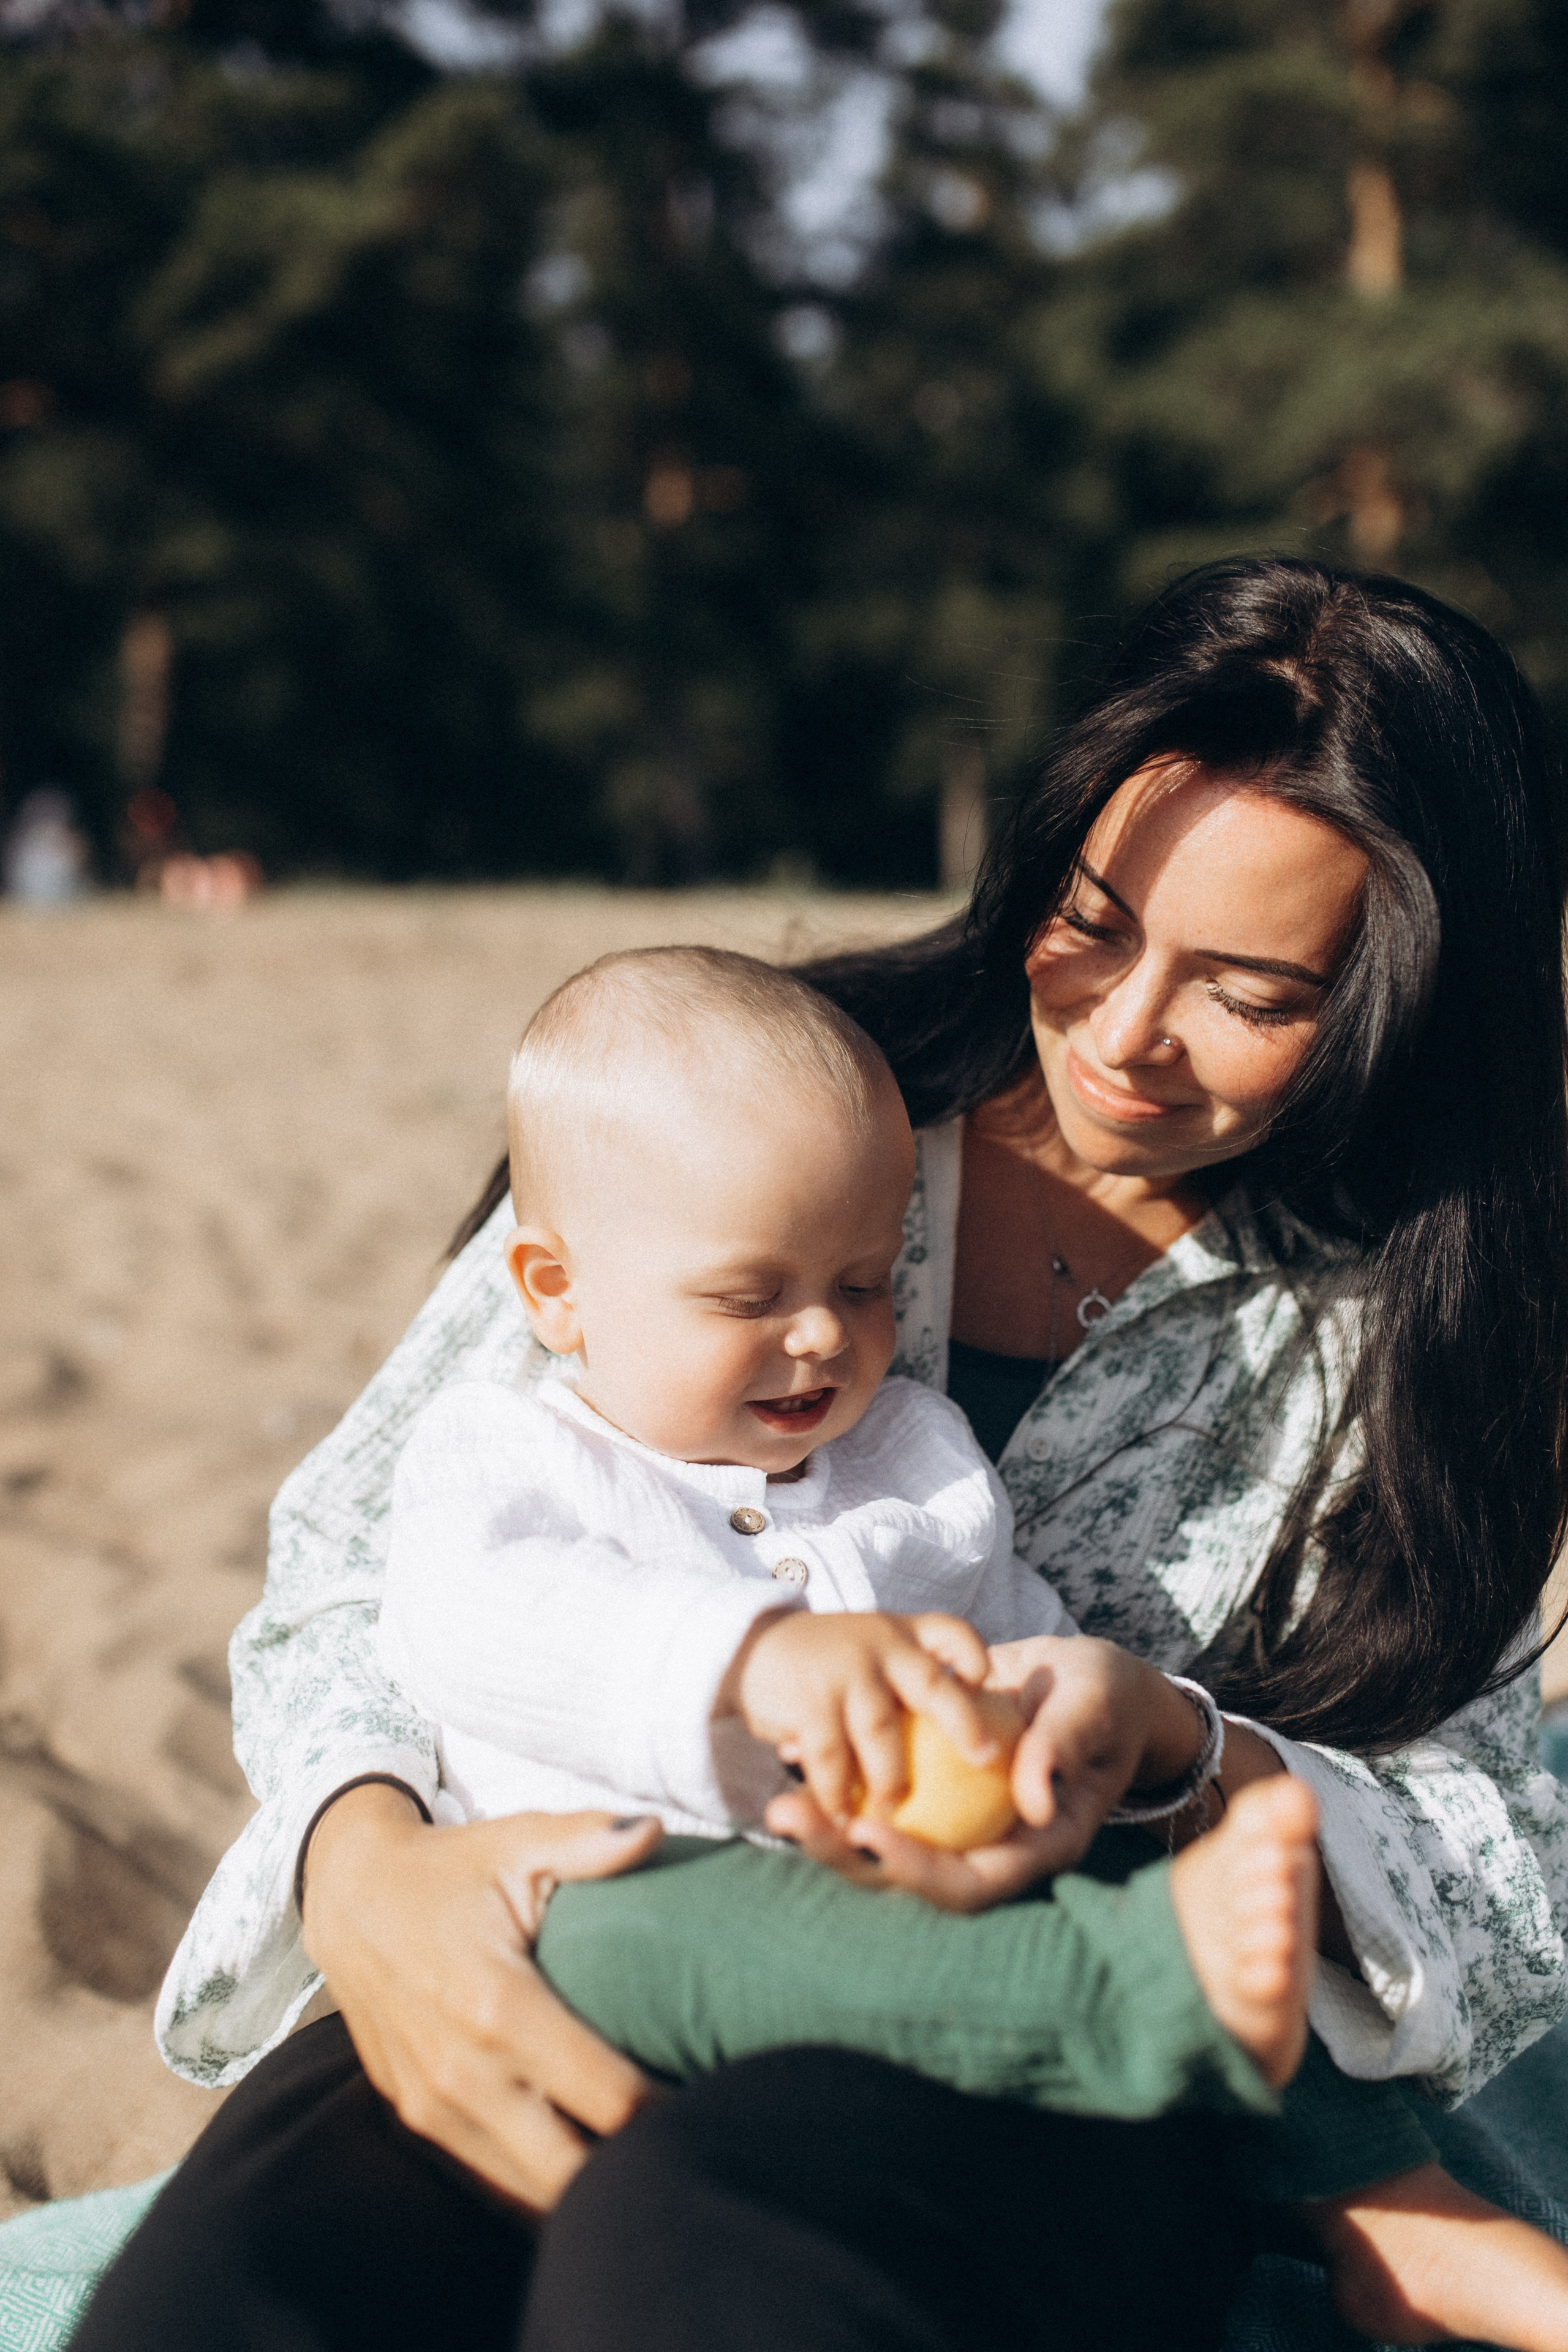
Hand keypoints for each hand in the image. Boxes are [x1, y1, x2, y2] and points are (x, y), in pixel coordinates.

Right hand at [301, 1784, 662, 2208]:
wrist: (348, 1896)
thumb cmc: (449, 1868)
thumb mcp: (517, 1840)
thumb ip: (587, 1841)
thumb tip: (653, 1830)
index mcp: (497, 2006)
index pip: (607, 2098)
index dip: (672, 2109)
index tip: (718, 2097)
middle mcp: (463, 2073)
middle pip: (571, 2174)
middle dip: (635, 2169)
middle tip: (691, 2139)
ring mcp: (434, 2107)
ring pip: (529, 2193)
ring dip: (589, 2186)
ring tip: (650, 2156)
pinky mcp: (419, 2119)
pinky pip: (493, 2178)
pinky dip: (541, 2181)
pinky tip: (588, 2158)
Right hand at [719, 1608, 997, 1828]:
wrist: (743, 1647)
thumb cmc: (818, 1661)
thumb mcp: (865, 1648)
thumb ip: (900, 1676)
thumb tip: (955, 1728)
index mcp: (899, 1634)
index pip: (950, 1633)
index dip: (971, 1657)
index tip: (982, 1684)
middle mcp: (878, 1646)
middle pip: (933, 1686)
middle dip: (965, 1724)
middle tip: (987, 1759)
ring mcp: (844, 1672)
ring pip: (881, 1734)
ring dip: (888, 1781)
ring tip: (890, 1813)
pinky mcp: (810, 1702)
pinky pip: (833, 1760)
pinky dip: (837, 1792)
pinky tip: (840, 1815)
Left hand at [762, 1632, 1206, 1911]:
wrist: (1089, 1680)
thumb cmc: (1103, 1695)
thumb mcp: (1092, 1709)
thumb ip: (1064, 1748)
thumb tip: (1035, 1802)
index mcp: (1034, 1848)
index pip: (969, 1883)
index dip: (915, 1868)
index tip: (865, 1834)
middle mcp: (990, 1847)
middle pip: (910, 1876)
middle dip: (846, 1855)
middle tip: (788, 1817)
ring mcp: (959, 1823)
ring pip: (885, 1842)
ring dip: (828, 1827)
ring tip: (777, 1801)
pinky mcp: (935, 1793)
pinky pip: (882, 1799)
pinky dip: (839, 1782)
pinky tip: (794, 1757)